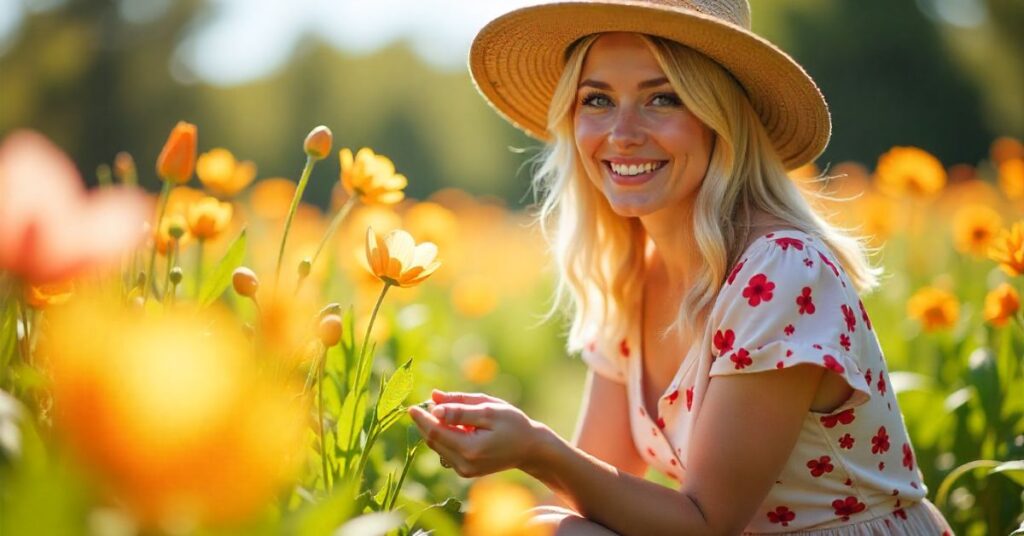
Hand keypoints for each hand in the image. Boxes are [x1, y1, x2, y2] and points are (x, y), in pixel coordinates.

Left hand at [407, 389, 551, 477]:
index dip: (422, 418)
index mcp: (470, 449)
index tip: (412, 405)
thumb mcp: (488, 409)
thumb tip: (433, 402)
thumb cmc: (513, 424)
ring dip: (436, 428)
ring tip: (449, 412)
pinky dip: (446, 437)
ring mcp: (464, 471)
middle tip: (427, 403)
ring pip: (438, 446)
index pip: (435, 433)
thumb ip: (460, 407)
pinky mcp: (465, 471)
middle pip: (433, 441)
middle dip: (427, 421)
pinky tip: (459, 427)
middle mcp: (464, 465)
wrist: (530, 448)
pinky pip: (447, 451)